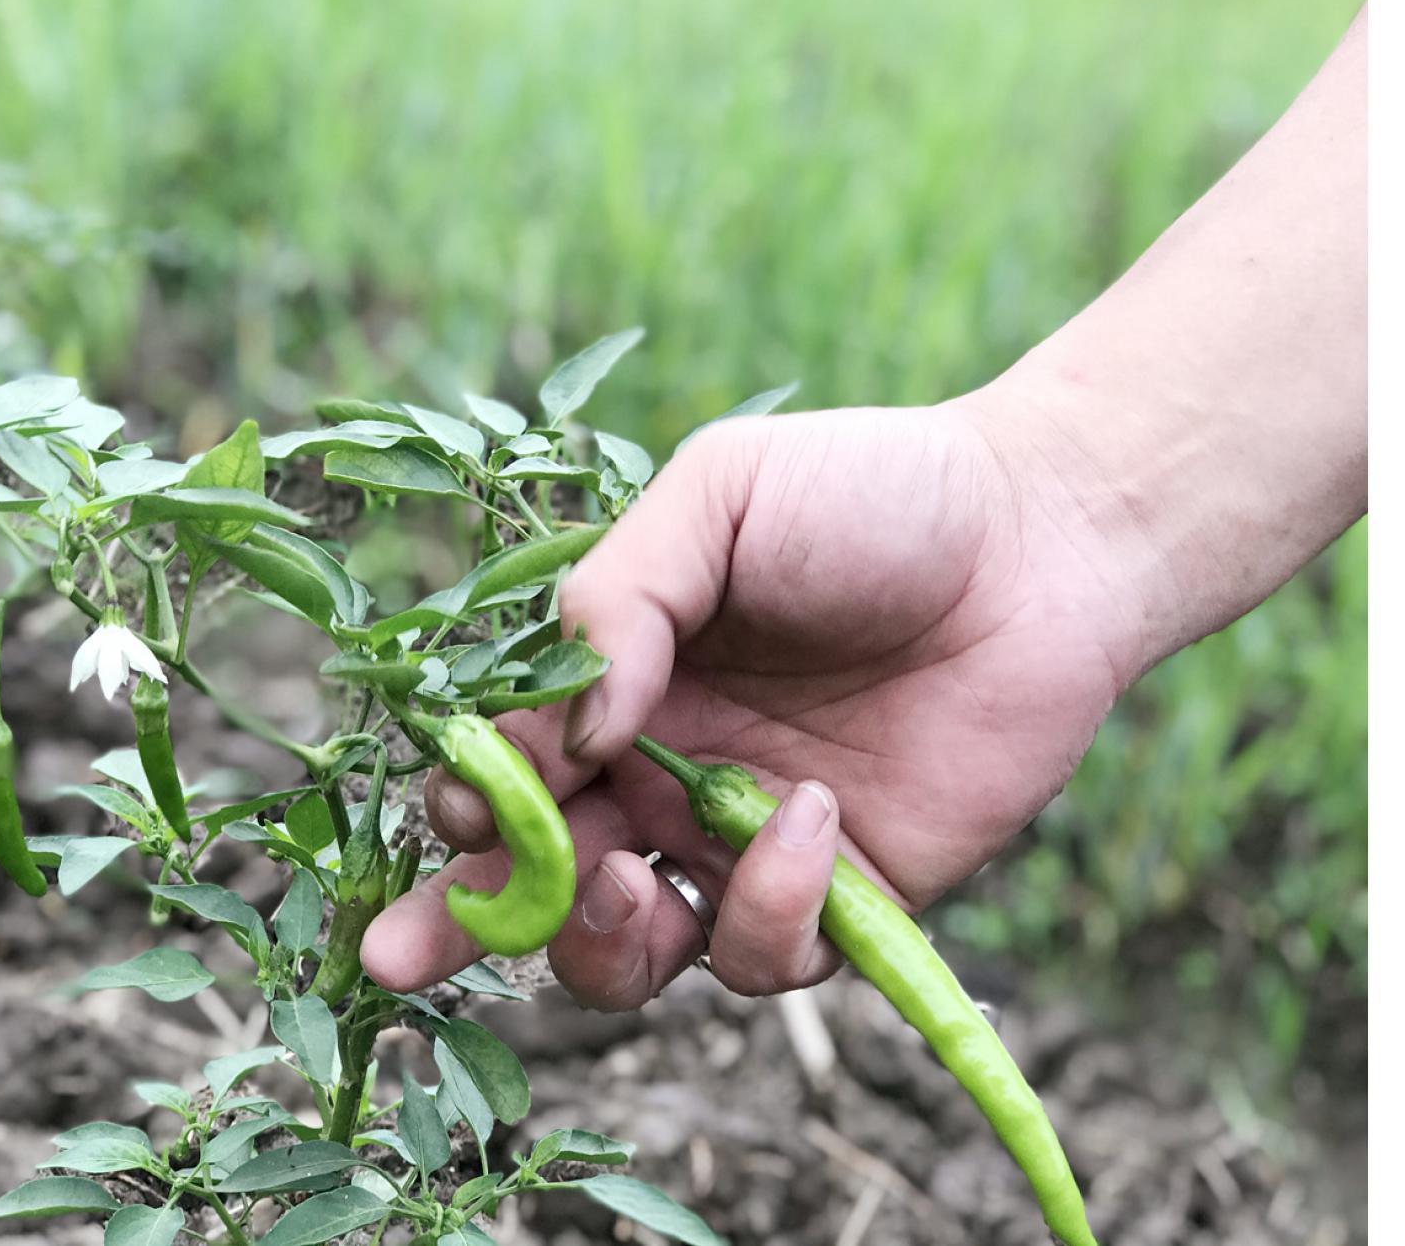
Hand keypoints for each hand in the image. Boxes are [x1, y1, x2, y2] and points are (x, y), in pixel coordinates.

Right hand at [362, 401, 1142, 1004]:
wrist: (1040, 539)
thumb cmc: (867, 496)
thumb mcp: (717, 499)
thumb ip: (615, 602)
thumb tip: (563, 740)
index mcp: (615, 682)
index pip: (500, 763)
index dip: (459, 798)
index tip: (456, 800)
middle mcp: (659, 774)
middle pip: (532, 883)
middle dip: (462, 924)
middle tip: (412, 950)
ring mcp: (741, 842)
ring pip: (630, 955)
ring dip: (599, 944)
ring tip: (623, 881)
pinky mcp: (840, 897)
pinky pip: (764, 954)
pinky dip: (766, 906)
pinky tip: (810, 814)